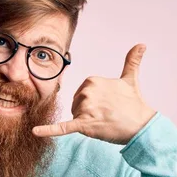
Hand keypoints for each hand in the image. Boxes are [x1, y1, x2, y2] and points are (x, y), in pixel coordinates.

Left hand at [32, 44, 156, 144]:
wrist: (142, 125)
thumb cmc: (135, 103)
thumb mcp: (130, 79)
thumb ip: (132, 61)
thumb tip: (141, 44)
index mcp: (91, 80)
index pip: (80, 94)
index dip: (91, 103)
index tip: (106, 105)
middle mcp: (87, 92)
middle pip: (75, 105)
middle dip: (88, 113)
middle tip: (106, 115)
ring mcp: (85, 108)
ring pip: (75, 117)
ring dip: (86, 122)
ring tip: (103, 122)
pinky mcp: (83, 125)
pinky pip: (62, 127)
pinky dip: (48, 130)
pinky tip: (35, 131)